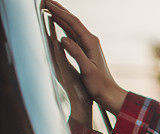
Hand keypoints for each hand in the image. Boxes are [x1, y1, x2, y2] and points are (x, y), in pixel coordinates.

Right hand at [43, 0, 127, 114]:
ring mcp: (88, 45)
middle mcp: (90, 41)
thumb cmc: (99, 84)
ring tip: (48, 8)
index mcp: (91, 43)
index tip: (47, 3)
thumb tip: (63, 38)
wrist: (109, 93)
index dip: (60, 12)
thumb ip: (76, 53)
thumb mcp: (87, 70)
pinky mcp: (86, 51)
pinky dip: (63, 27)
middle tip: (45, 0)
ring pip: (72, 27)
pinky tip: (57, 24)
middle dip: (59, 10)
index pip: (73, 22)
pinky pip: (72, 34)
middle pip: (72, 21)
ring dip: (60, 17)